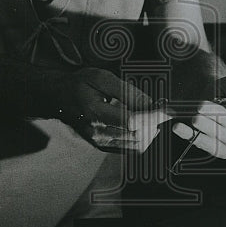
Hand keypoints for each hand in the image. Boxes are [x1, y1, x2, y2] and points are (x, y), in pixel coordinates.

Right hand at [53, 66, 169, 151]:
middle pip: (138, 135)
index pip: (132, 121)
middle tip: (160, 109)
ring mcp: (99, 143)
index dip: (153, 116)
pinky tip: (142, 124)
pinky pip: (131, 148)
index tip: (166, 109)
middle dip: (154, 122)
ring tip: (150, 115)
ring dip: (150, 131)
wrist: (58, 98)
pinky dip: (143, 137)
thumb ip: (126, 91)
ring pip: (137, 145)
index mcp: (94, 113)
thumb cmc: (80, 84)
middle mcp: (97, 133)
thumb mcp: (101, 77)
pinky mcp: (103, 147)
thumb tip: (150, 104)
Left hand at [171, 74, 225, 159]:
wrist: (207, 99)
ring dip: (206, 129)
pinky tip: (179, 127)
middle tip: (201, 105)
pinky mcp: (220, 150)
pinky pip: (207, 146)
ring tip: (193, 117)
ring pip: (222, 140)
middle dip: (220, 117)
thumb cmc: (223, 90)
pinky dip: (191, 137)